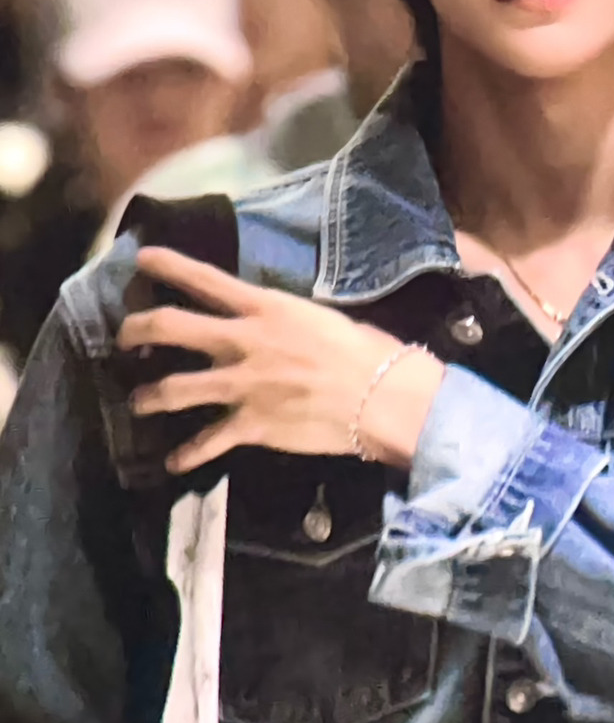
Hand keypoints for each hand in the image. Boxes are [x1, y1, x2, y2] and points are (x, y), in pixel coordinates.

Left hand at [117, 247, 444, 473]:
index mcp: (265, 308)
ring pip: (174, 387)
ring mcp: (243, 385)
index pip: (205, 279)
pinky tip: (174, 463)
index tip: (141, 259)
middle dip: (136, 329)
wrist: (381, 398)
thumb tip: (277, 324)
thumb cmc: (366, 352)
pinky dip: (187, 456)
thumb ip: (286, 321)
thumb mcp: (320, 319)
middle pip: (170, 327)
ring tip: (137, 402)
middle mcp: (244, 342)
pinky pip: (207, 442)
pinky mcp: (251, 425)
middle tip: (124, 337)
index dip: (168, 266)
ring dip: (147, 396)